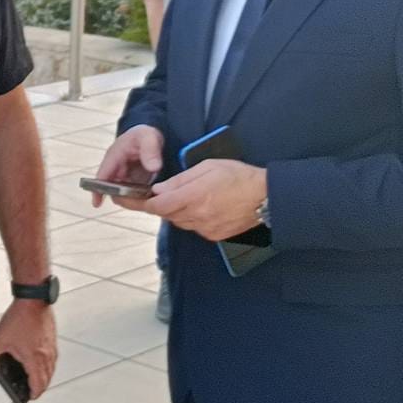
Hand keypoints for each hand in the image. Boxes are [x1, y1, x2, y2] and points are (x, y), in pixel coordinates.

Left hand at [0, 299, 57, 399]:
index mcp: (34, 359)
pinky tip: (39, 361)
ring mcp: (51, 347)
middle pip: (47, 379)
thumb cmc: (19, 318)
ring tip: (35, 379)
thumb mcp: (0, 339)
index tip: (28, 397)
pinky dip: (47, 365)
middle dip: (39, 387)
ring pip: (51, 369)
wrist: (33, 300)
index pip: (37, 384)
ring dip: (44, 377)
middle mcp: (46, 356)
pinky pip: (52, 359)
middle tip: (31, 391)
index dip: (33, 393)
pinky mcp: (52, 339)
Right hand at [92, 125, 164, 209]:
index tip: (96, 204)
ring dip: (130, 199)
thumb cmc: (145, 135)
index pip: (102, 175)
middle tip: (135, 202)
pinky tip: (148, 199)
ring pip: (121, 193)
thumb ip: (151, 151)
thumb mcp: (149, 137)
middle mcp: (115, 168)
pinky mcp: (131, 182)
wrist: (150, 137)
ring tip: (144, 201)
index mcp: (114, 156)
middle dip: (120, 197)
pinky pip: (131, 193)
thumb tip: (154, 167)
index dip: (97, 189)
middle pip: (111, 188)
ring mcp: (123, 176)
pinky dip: (138, 197)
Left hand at [146, 159, 266, 240]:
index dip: (144, 202)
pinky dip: (192, 219)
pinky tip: (203, 208)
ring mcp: (206, 228)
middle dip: (162, 205)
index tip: (136, 198)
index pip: (158, 205)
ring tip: (190, 198)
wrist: (266, 197)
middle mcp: (197, 216)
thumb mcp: (207, 167)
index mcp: (194, 197)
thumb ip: (180, 180)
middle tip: (164, 194)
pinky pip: (194, 228)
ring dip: (177, 212)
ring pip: (180, 222)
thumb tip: (159, 189)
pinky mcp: (214, 235)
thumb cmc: (238, 176)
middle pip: (167, 215)